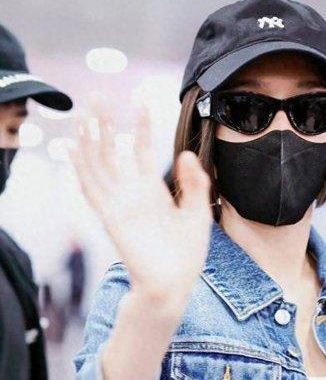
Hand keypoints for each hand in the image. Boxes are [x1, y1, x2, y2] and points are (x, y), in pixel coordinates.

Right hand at [70, 100, 212, 310]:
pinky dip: (80, 169)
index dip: (141, 127)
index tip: (141, 100)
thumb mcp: (198, 213)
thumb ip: (195, 184)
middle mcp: (132, 195)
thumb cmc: (186, 255)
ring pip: (98, 165)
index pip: (142, 152)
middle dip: (105, 125)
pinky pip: (91, 189)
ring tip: (84, 112)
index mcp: (153, 193)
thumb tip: (185, 153)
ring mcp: (119, 205)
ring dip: (89, 139)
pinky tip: (72, 148)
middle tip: (98, 96)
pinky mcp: (111, 217)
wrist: (173, 283)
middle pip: (113, 153)